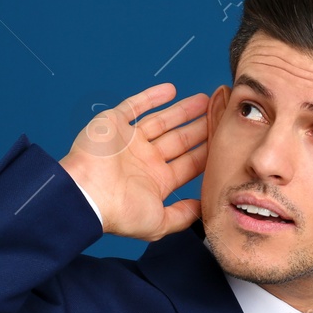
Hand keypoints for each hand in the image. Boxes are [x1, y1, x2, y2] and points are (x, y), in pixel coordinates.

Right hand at [59, 83, 208, 240]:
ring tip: (205, 100)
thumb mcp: (158, 223)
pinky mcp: (113, 124)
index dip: (208, 152)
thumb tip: (204, 208)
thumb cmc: (118, 213)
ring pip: (162, 121)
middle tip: (221, 114)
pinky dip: (151, 97)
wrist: (85, 195)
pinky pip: (134, 106)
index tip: (227, 140)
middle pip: (180, 140)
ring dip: (183, 110)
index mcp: (156, 181)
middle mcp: (144, 160)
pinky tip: (171, 90)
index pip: (189, 163)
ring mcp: (129, 141)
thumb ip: (182, 216)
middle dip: (201, 128)